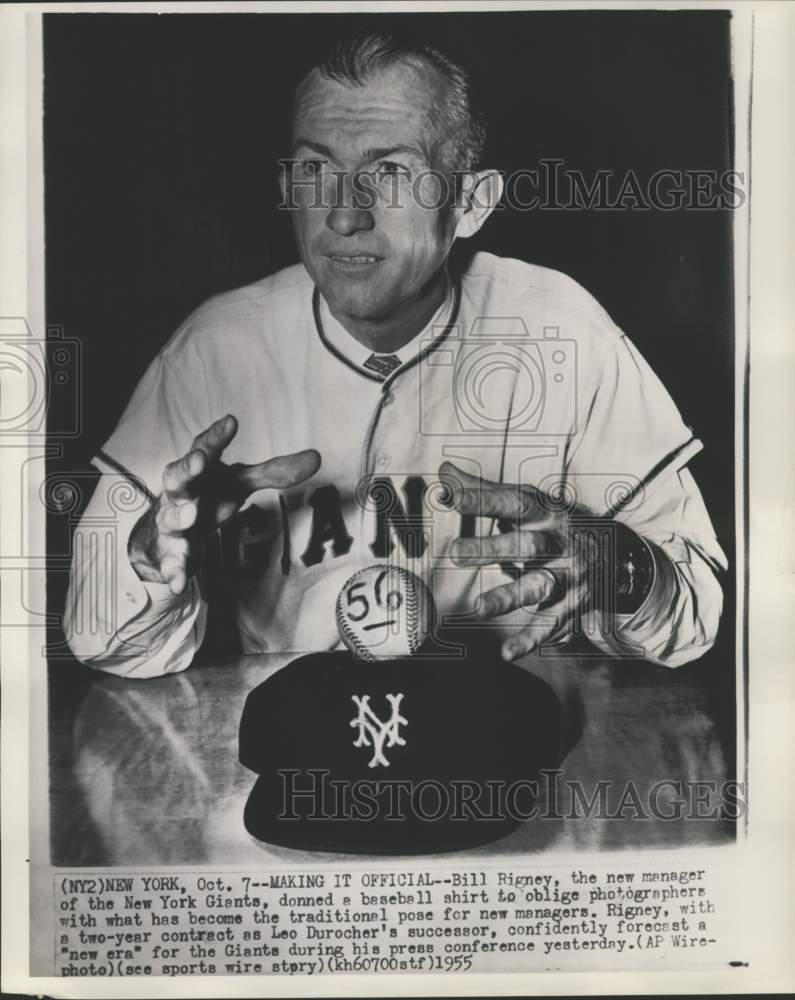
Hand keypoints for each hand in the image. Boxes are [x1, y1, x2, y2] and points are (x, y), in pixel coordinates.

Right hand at [129, 414, 320, 594]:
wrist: (166, 532)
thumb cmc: (208, 495)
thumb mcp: (239, 483)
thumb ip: (273, 472)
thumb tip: (317, 457)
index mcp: (199, 470)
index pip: (205, 446)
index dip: (217, 435)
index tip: (232, 421)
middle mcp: (181, 492)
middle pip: (178, 476)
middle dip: (187, 468)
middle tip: (201, 461)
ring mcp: (172, 521)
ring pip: (171, 517)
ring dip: (180, 516)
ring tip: (192, 516)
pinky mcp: (169, 552)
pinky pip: (171, 561)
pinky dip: (174, 570)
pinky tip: (178, 582)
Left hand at [441, 460, 593, 660]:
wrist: (617, 554)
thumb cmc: (558, 525)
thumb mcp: (531, 503)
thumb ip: (486, 491)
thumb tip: (445, 473)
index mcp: (547, 513)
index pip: (514, 502)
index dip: (483, 499)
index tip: (449, 494)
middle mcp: (560, 544)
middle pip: (528, 546)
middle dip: (493, 549)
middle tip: (455, 553)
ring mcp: (568, 576)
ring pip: (539, 587)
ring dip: (508, 597)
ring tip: (478, 608)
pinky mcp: (571, 606)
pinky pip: (550, 625)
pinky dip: (530, 640)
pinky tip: (507, 653)